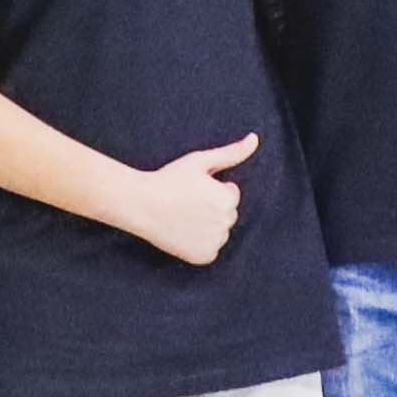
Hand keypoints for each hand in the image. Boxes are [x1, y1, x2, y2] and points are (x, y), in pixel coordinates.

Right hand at [128, 132, 257, 267]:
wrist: (141, 204)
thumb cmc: (169, 179)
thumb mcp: (200, 160)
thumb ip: (232, 152)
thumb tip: (255, 139)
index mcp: (227, 199)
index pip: (231, 194)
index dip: (211, 189)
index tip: (192, 189)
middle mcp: (225, 223)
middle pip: (228, 214)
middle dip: (213, 208)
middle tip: (186, 202)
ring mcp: (214, 242)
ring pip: (220, 232)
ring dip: (209, 226)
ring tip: (183, 216)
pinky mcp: (204, 257)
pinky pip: (211, 250)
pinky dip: (200, 244)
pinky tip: (183, 232)